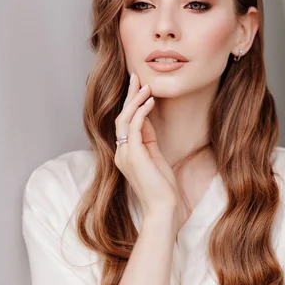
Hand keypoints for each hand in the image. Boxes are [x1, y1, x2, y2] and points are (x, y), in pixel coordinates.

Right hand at [115, 74, 179, 219]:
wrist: (163, 208)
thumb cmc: (163, 188)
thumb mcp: (155, 158)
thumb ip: (148, 140)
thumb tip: (147, 120)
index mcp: (125, 154)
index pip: (125, 123)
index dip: (131, 104)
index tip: (138, 87)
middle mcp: (121, 152)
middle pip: (121, 117)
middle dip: (129, 96)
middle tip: (136, 76)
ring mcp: (125, 154)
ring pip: (125, 119)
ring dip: (135, 100)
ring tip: (145, 85)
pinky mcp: (134, 155)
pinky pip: (134, 126)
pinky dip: (141, 111)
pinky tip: (150, 100)